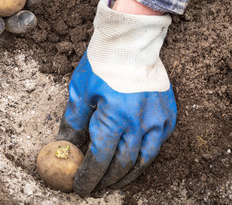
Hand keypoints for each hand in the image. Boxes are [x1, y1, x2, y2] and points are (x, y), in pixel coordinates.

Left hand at [56, 0, 176, 195]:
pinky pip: (157, 145)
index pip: (100, 159)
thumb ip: (74, 122)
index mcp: (114, 118)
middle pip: (123, 165)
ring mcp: (157, 120)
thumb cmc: (102, 63)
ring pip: (144, 160)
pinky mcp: (167, 114)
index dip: (89, 177)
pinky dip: (144, 158)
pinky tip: (134, 161)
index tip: (80, 188)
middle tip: (96, 189)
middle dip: (107, 181)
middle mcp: (139, 124)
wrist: (131, 41)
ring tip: (114, 182)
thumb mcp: (80, 92)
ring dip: (127, 175)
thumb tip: (64, 145)